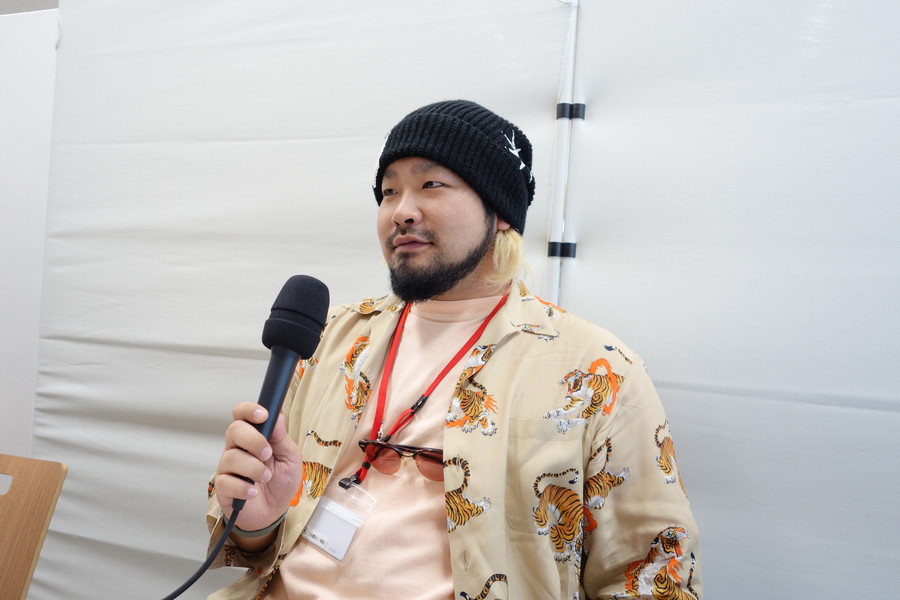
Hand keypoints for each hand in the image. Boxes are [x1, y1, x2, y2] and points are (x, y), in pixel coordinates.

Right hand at [214, 402, 301, 533]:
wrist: (274, 512)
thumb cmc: (281, 482)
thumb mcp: (290, 458)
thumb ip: (282, 439)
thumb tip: (277, 417)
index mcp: (253, 436)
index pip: (242, 414)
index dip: (249, 410)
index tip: (263, 415)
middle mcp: (237, 448)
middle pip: (234, 430)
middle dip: (253, 440)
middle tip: (267, 454)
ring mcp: (228, 467)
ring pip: (231, 457)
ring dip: (253, 468)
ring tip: (266, 478)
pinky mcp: (222, 487)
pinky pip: (226, 482)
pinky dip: (243, 488)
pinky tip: (253, 492)